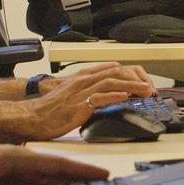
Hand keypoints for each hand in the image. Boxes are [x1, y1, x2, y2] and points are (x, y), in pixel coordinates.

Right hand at [23, 63, 154, 139]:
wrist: (33, 117)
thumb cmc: (53, 109)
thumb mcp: (76, 94)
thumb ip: (93, 92)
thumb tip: (113, 96)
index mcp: (85, 77)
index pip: (115, 68)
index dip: (133, 74)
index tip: (145, 83)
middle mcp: (84, 80)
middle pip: (116, 72)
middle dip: (137, 79)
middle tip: (150, 89)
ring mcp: (81, 92)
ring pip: (111, 82)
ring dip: (131, 86)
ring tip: (145, 91)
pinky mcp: (78, 105)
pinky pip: (98, 97)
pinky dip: (113, 96)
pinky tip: (125, 97)